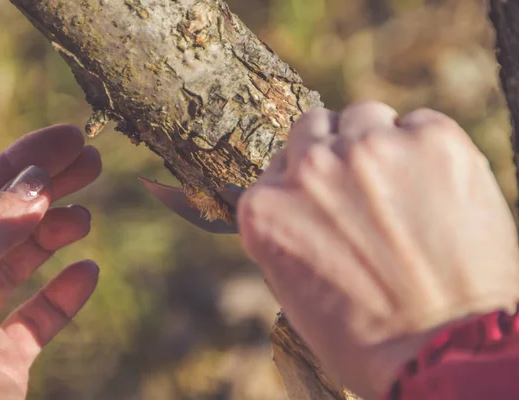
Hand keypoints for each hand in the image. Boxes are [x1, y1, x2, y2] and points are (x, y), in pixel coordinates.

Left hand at [0, 125, 101, 398]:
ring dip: (56, 235)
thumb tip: (36, 180)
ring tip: (85, 216)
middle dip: (50, 188)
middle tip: (93, 161)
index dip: (26, 158)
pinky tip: (88, 271)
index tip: (71, 136)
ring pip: (19, 263)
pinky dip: (65, 294)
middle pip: (3, 220)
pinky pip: (38, 318)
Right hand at [237, 101, 518, 398]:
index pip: (280, 163)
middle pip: (314, 127)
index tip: (328, 199)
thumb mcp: (291, 284)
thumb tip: (292, 190)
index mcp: (265, 207)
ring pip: (365, 117)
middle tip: (364, 189)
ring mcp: (369, 150)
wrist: (444, 352)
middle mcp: (309, 168)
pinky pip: (418, 123)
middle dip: (335, 152)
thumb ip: (285, 226)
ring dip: (376, 145)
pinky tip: (436, 193)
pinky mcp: (431, 139)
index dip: (307, 182)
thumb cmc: (364, 332)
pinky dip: (426, 150)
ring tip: (402, 191)